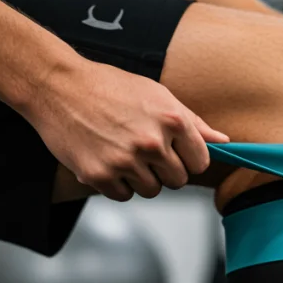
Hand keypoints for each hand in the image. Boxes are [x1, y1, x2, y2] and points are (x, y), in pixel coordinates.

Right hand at [22, 59, 228, 200]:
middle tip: (144, 151)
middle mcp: (152, 142)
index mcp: (173, 120)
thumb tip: (223, 141)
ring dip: (142, 178)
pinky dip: (118, 184)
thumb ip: (193, 122)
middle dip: (165, 170)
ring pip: (152, 191)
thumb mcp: (158, 95)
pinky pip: (124, 195)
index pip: (200, 162)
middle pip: (177, 181)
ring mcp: (125, 161)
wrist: (59, 87)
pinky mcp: (99, 175)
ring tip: (125, 153)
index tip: (176, 153)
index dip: (189, 159)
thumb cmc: (110, 86)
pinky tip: (108, 160)